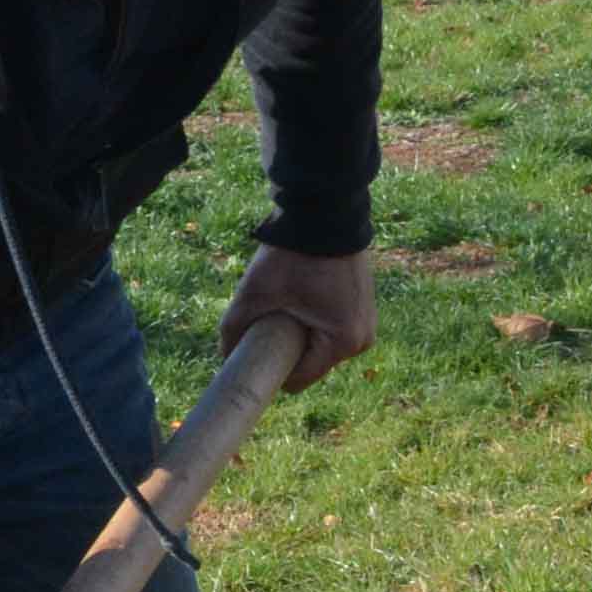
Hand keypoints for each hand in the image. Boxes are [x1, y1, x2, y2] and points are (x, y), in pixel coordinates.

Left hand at [221, 241, 376, 393]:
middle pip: (311, 364)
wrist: (324, 212)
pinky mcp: (365, 308)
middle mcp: (362, 340)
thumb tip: (224, 357)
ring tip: (289, 303)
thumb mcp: (255, 293)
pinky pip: (333, 329)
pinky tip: (304, 297)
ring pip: (321, 347)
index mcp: (343, 342)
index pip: (299, 379)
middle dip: (288, 349)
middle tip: (270, 319)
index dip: (272, 370)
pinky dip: (315, 321)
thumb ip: (233, 330)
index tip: (255, 352)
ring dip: (302, 334)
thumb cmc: (293, 255)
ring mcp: (368, 323)